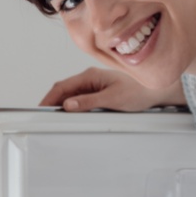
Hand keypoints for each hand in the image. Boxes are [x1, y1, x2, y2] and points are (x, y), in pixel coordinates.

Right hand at [40, 67, 186, 111]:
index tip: (40, 110)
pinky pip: (79, 101)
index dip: (49, 99)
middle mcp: (89, 79)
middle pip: (63, 91)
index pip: (62, 87)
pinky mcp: (97, 94)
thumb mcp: (112, 99)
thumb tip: (68, 105)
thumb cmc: (138, 92)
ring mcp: (93, 86)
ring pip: (70, 97)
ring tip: (55, 120)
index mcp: (90, 76)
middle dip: (52, 104)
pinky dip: (72, 109)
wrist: (155, 92)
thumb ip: (89, 102)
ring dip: (62, 107)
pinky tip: (71, 117)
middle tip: (43, 119)